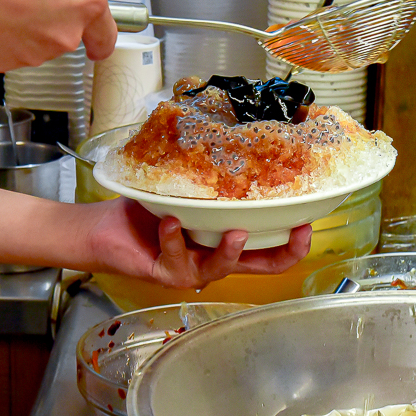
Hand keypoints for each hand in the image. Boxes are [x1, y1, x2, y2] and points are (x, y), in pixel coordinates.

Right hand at [0, 0, 116, 68]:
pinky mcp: (0, 65)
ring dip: (16, 26)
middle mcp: (63, 32)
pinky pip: (3, 51)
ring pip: (31, 42)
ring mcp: (32, 53)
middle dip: (43, 17)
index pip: (105, 31)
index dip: (101, 39)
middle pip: (62, 32)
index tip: (98, 45)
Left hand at [80, 199, 312, 289]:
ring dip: (229, 250)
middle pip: (262, 267)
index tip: (309, 221)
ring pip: (221, 267)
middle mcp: (216, 260)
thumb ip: (213, 182)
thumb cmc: (148, 209)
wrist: (106, 227)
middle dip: (285, 252)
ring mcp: (193, 270)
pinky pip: (176, 257)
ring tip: (234, 232)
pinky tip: (170, 221)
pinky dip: (173, 238)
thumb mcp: (189, 191)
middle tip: (297, 232)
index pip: (272, 250)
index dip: (295, 244)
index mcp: (227, 241)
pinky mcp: (166, 273)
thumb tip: (240, 142)